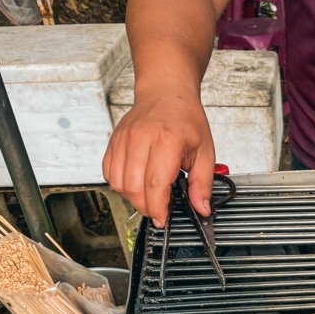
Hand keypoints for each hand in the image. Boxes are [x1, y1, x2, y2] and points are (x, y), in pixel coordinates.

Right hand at [102, 88, 214, 226]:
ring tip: (148, 197)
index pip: (155, 185)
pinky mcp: (114, 142)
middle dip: (146, 207)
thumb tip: (201, 209)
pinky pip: (109, 172)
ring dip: (132, 198)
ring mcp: (124, 140)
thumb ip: (202, 184)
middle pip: (134, 188)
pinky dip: (120, 185)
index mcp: (166, 141)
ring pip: (118, 183)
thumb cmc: (186, 120)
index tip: (164, 220)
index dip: (158, 209)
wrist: (166, 93)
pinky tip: (136, 184)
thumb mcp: (205, 152)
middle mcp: (141, 140)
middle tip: (158, 211)